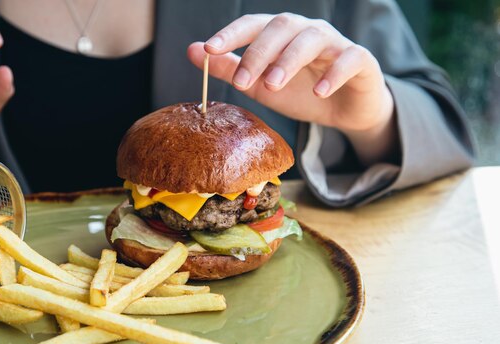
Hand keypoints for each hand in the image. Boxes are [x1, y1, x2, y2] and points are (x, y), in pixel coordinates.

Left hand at [187, 13, 397, 165]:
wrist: (345, 110)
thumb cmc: (302, 92)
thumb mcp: (259, 85)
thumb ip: (228, 68)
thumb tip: (191, 50)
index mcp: (281, 34)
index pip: (253, 25)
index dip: (231, 34)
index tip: (208, 49)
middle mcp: (306, 31)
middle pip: (281, 27)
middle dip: (257, 53)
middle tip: (240, 81)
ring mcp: (335, 43)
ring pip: (312, 39)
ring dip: (289, 60)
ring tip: (272, 85)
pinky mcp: (360, 60)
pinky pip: (349, 59)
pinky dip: (334, 73)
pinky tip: (319, 91)